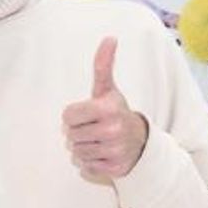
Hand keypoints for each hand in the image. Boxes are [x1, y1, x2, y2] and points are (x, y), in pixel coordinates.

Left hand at [61, 37, 148, 181]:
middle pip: (70, 136)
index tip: (87, 114)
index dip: (73, 115)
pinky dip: (90, 164)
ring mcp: (114, 151)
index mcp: (108, 109)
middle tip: (93, 129)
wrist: (140, 141)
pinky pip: (85, 168)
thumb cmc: (116, 112)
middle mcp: (113, 130)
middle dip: (78, 132)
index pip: (68, 115)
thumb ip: (103, 66)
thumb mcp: (108, 90)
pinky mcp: (114, 169)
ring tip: (97, 141)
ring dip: (82, 148)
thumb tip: (109, 38)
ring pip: (76, 153)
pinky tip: (102, 154)